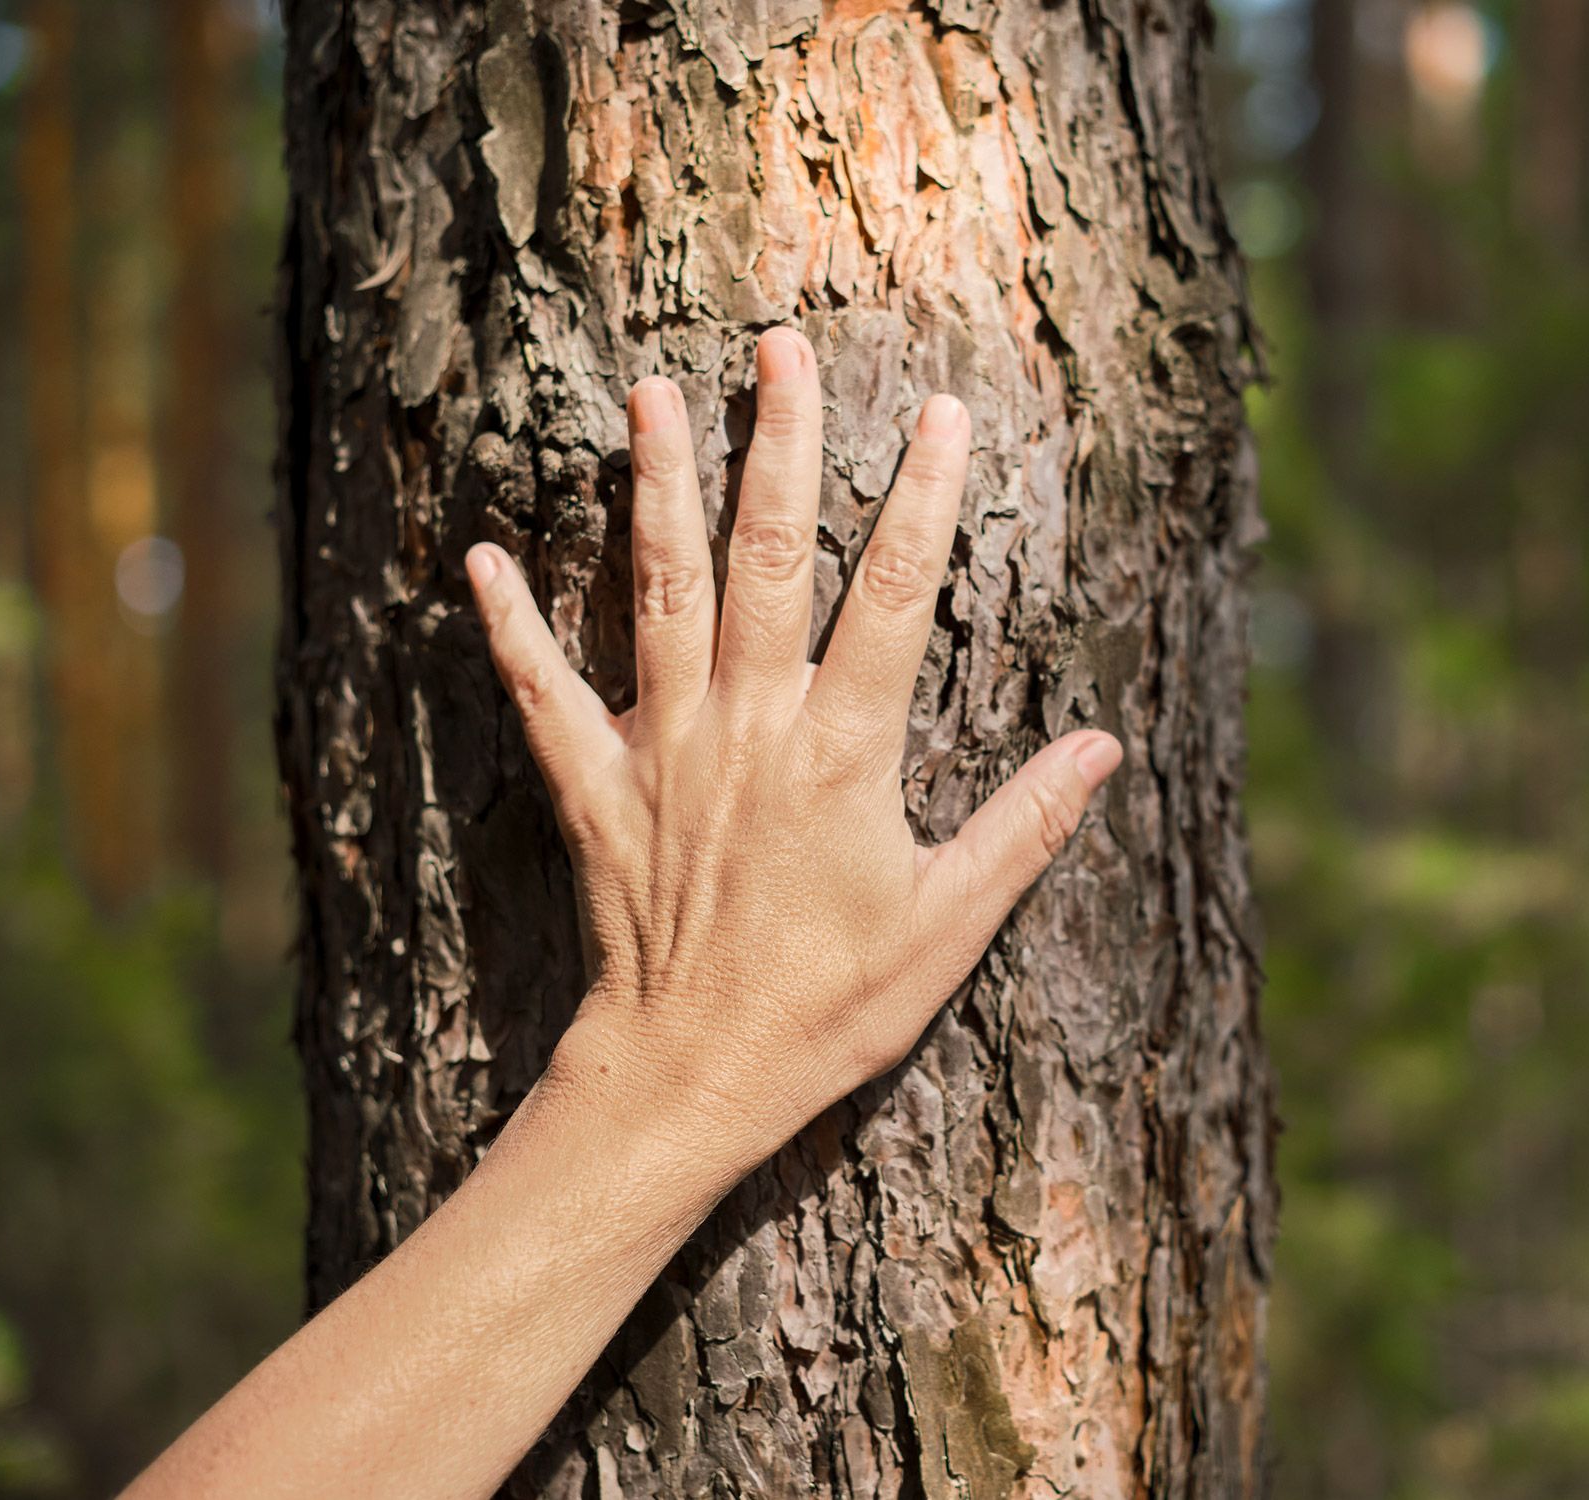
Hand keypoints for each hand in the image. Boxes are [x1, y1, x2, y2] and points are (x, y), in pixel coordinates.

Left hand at [466, 328, 1122, 1193]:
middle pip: (768, 556)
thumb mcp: (950, 926)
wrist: (691, 1079)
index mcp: (844, 750)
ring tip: (653, 391)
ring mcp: (664, 749)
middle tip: (780, 345)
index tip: (945, 413)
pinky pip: (544, 692)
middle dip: (780, 443)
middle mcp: (751, 725)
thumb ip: (1026, 826)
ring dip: (659, 486)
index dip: (926, 498)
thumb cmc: (829, 1009)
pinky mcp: (595, 789)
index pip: (898, 595)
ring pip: (661, 591)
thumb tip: (1105, 746)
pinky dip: (511, 627)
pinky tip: (483, 557)